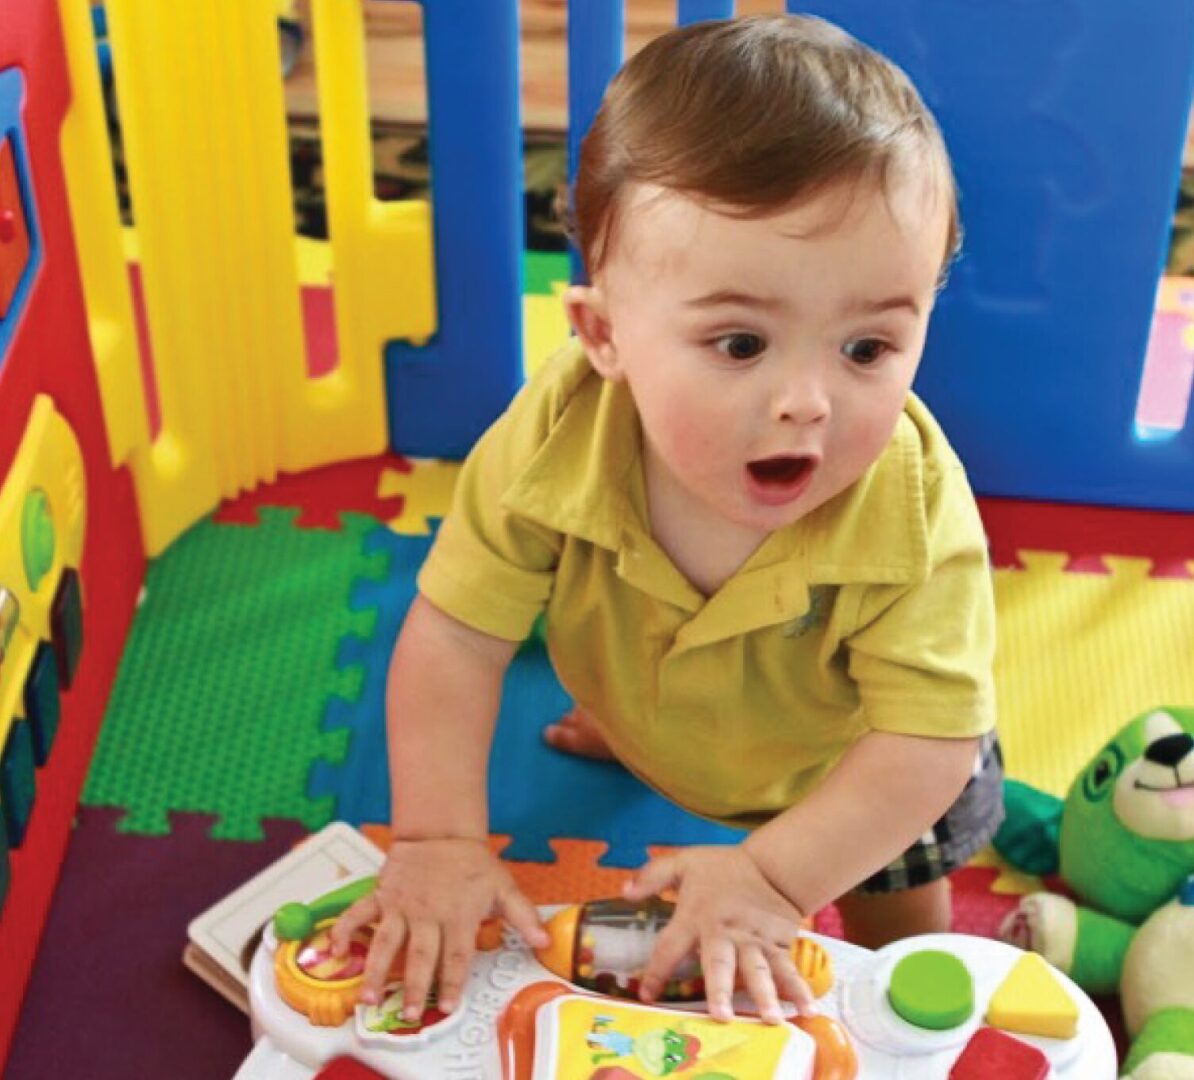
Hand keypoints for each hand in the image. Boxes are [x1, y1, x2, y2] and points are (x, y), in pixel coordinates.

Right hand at [328, 837, 548, 1018]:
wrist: (441, 830)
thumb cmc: (472, 863)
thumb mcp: (504, 887)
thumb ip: (523, 917)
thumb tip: (544, 943)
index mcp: (458, 915)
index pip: (456, 955)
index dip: (452, 981)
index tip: (448, 1005)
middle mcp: (428, 913)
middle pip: (420, 955)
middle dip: (413, 986)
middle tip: (407, 1013)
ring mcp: (401, 905)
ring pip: (385, 942)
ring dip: (375, 971)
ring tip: (366, 998)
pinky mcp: (382, 895)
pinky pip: (358, 915)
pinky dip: (344, 932)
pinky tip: (335, 953)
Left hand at [623, 845, 814, 1023]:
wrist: (772, 865)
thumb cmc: (723, 868)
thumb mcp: (684, 863)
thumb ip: (652, 876)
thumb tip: (624, 891)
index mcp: (697, 915)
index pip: (671, 947)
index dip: (657, 971)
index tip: (646, 995)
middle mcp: (725, 933)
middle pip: (721, 963)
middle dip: (721, 989)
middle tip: (721, 1015)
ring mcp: (754, 941)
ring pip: (758, 970)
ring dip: (764, 995)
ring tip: (771, 1018)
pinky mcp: (778, 945)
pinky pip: (788, 970)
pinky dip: (799, 990)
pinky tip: (807, 1010)